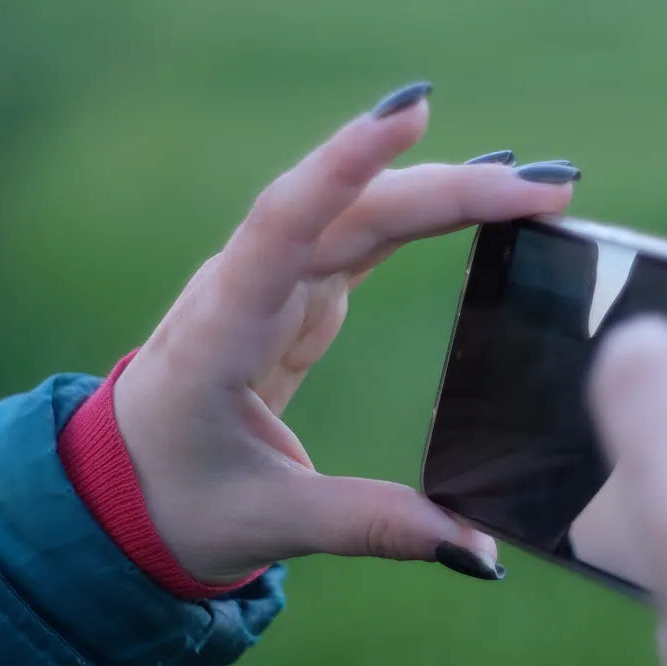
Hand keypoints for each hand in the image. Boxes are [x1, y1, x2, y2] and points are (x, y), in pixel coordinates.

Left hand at [112, 83, 579, 583]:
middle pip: (352, 213)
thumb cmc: (175, 499)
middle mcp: (244, 286)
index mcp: (219, 334)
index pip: (283, 227)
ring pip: (365, 213)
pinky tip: (481, 193)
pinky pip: (366, 233)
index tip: (411, 114)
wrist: (118, 486)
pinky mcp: (298, 290)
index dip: (345, 166)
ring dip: (448, 192)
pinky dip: (425, 211)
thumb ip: (374, 526)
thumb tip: (479, 551)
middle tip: (548, 189)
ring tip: (538, 188)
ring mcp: (271, 280)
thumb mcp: (269, 523)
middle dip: (449, 189)